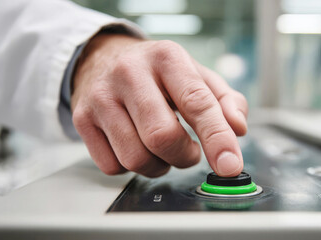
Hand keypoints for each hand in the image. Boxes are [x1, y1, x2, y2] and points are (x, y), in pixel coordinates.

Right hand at [71, 33, 247, 177]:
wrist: (104, 60)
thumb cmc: (158, 73)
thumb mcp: (196, 75)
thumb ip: (224, 100)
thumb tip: (237, 128)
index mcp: (166, 58)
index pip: (196, 103)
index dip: (217, 138)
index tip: (229, 164)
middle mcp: (130, 73)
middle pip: (162, 137)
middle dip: (184, 155)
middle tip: (189, 151)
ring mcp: (102, 97)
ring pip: (136, 158)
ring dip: (159, 165)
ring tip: (162, 148)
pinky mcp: (83, 119)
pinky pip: (113, 166)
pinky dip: (132, 167)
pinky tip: (136, 146)